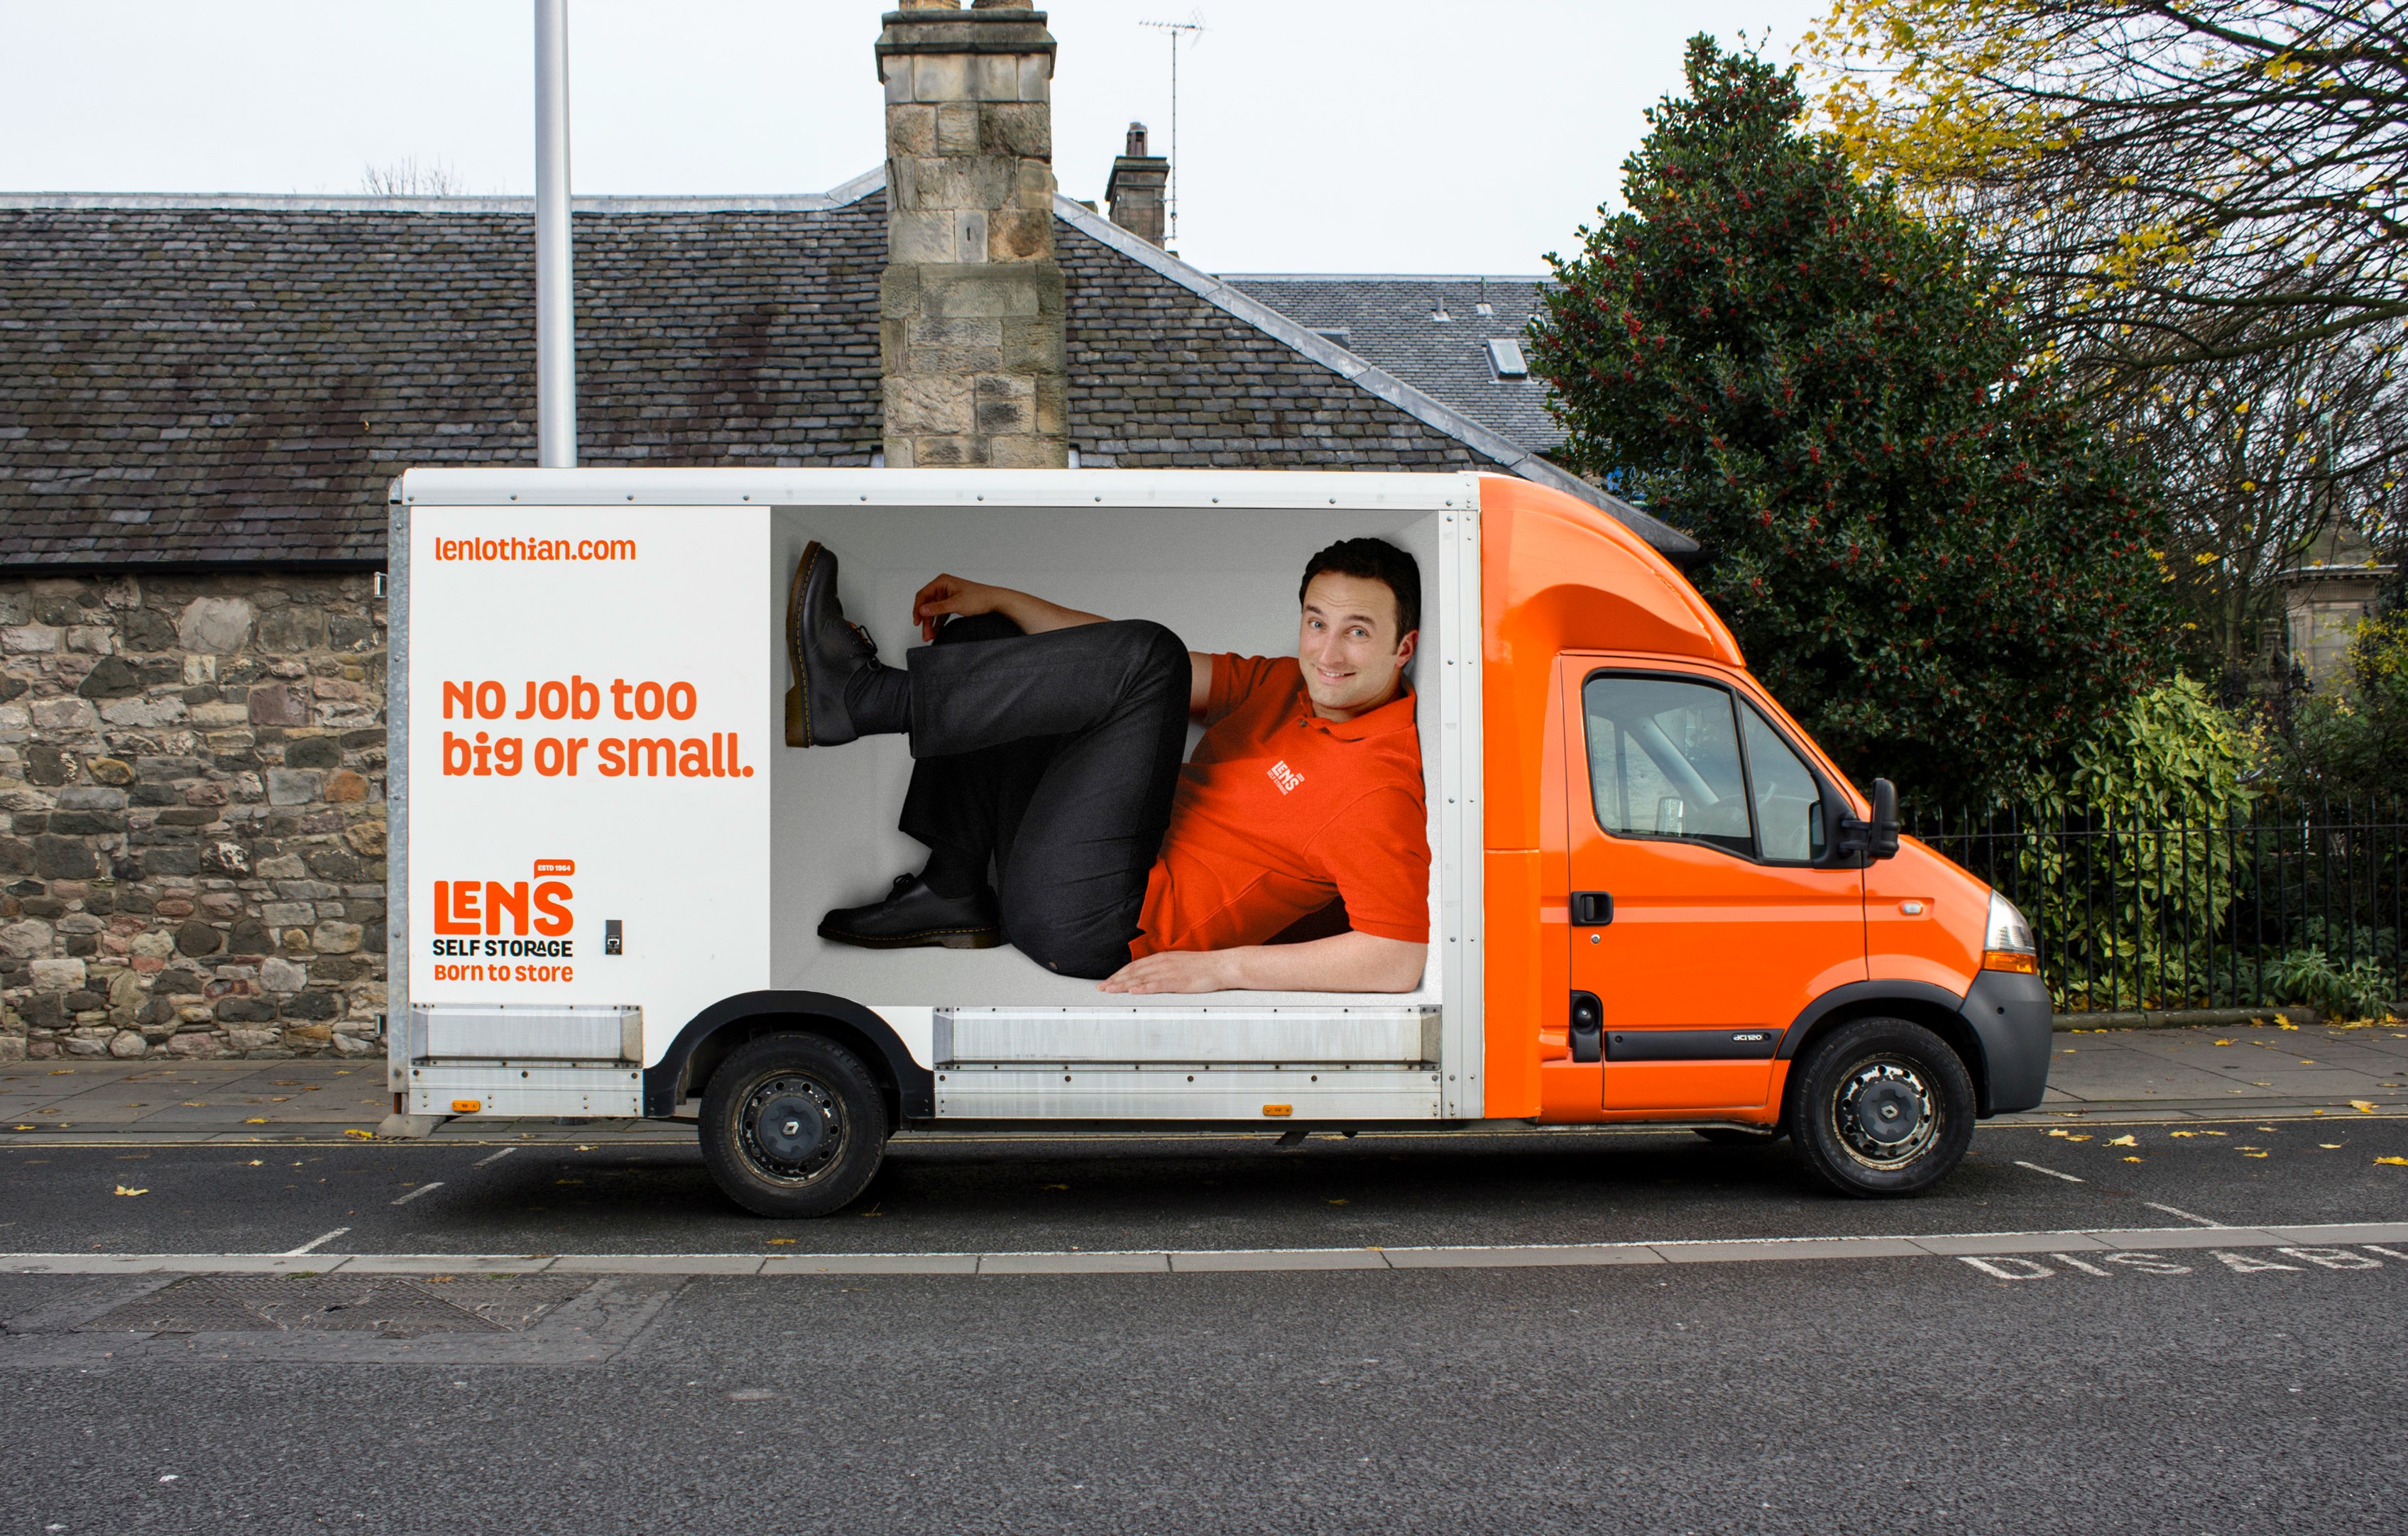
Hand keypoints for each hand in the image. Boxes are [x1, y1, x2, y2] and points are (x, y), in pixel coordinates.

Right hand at [912, 574, 1004, 640]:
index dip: (918, 608)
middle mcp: (943, 587)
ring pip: (933, 611)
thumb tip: (923, 610)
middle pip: (927, 604)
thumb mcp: (956, 604)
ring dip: (930, 623)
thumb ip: (938, 607)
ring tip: (928, 636)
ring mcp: (947, 595)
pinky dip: (938, 623)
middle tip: (924, 632)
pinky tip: (935, 632)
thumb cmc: (979, 597)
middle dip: (925, 620)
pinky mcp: (952, 603)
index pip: (923, 595)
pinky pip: (941, 614)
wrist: (994, 601)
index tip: (917, 621)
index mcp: (942, 582)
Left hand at [1097, 950, 1232, 993]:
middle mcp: (1162, 963)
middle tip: (1101, 988)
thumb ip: (1164, 968)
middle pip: (1133, 972)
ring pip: (1141, 978)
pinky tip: (1133, 992)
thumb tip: (1152, 975)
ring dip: (1123, 985)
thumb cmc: (1203, 967)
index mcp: (1162, 958)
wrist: (1221, 966)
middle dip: (1115, 980)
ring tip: (1109, 990)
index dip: (1119, 974)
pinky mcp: (1177, 981)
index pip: (1135, 966)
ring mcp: (1169, 972)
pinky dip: (1143, 989)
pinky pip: (1156, 985)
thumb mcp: (1179, 963)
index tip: (1108, 981)